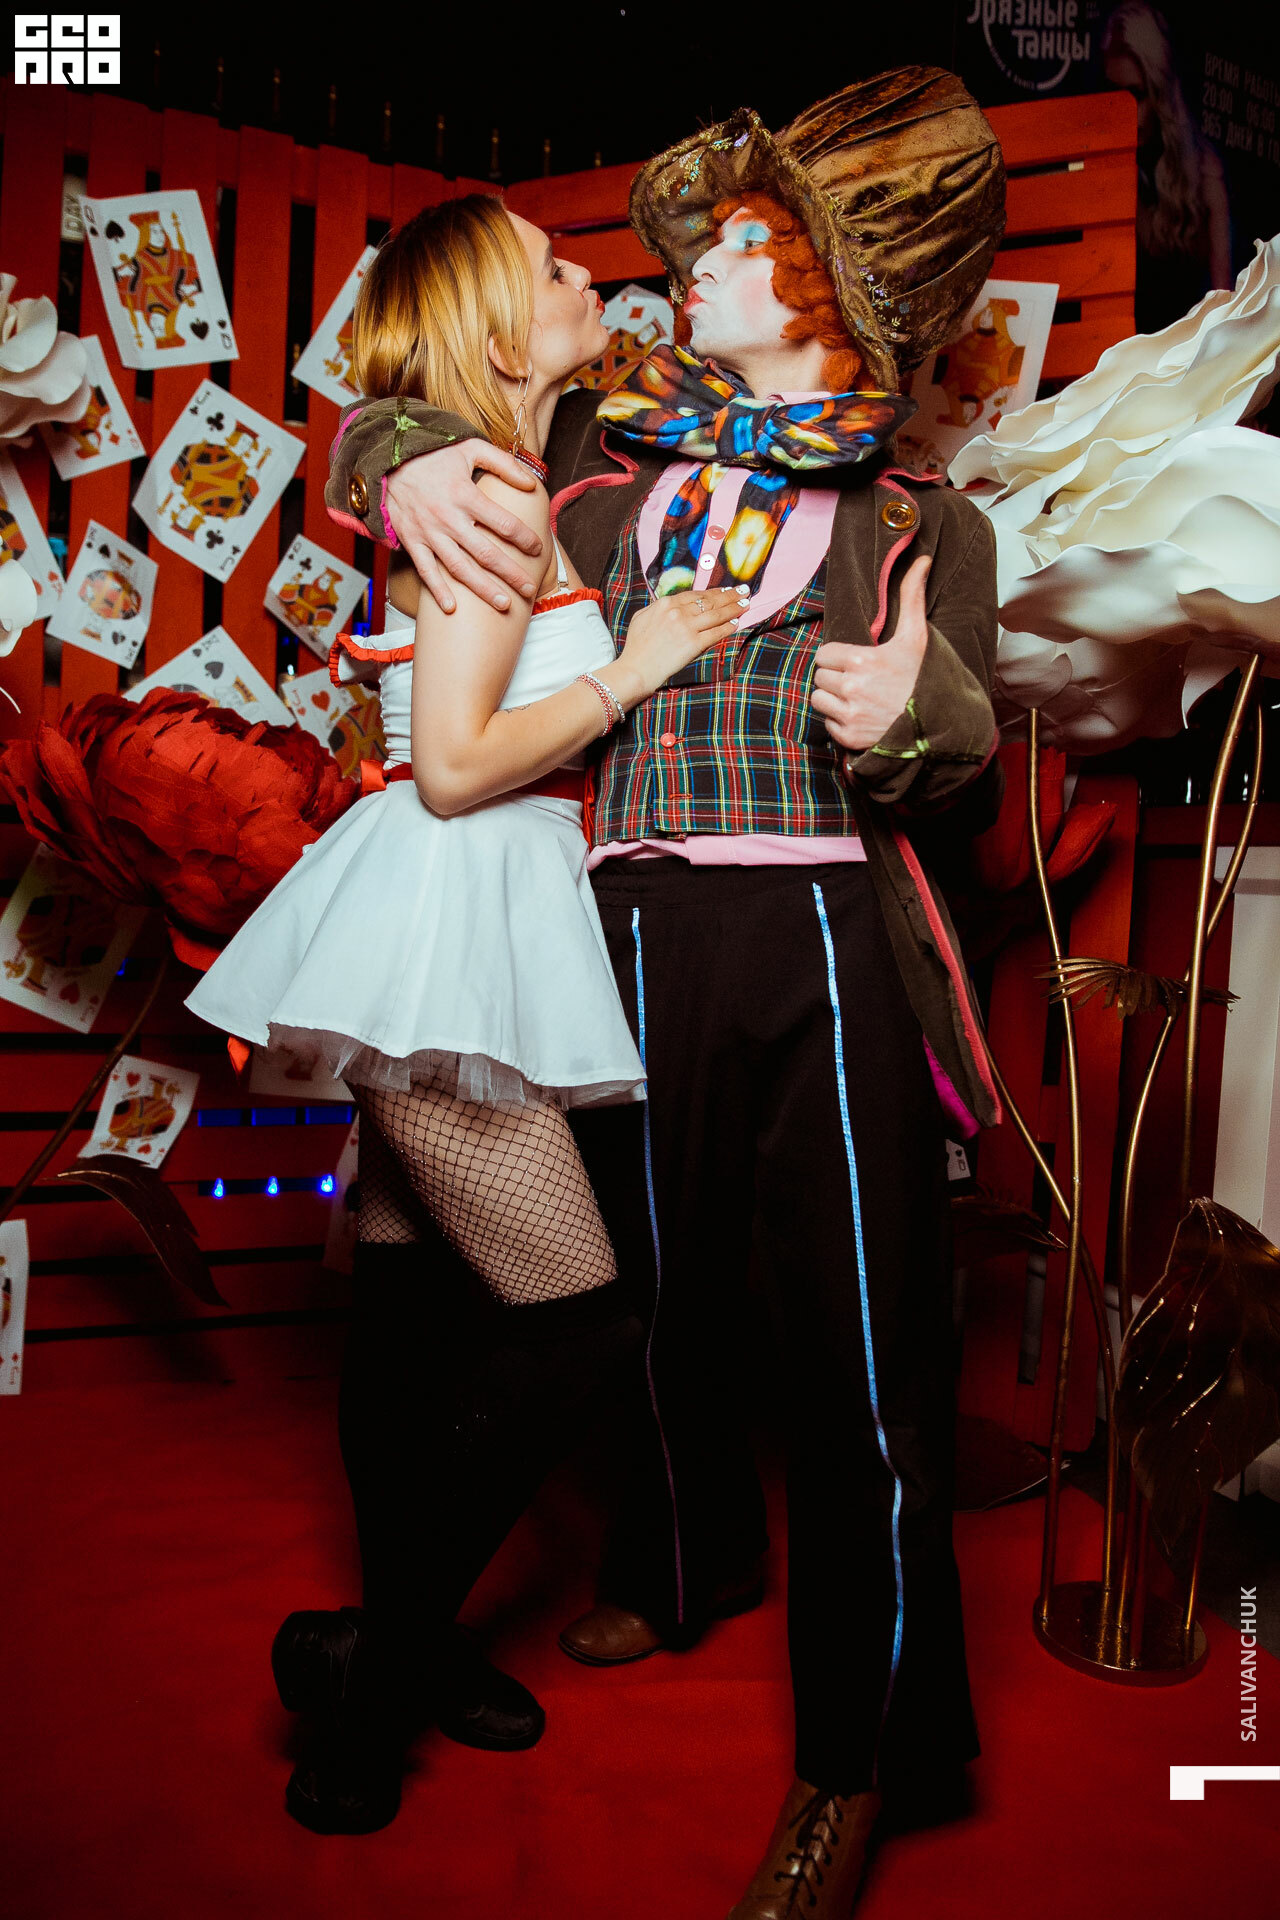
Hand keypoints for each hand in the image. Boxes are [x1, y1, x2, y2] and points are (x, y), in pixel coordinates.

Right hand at [384, 439, 544, 614]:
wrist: (387, 459)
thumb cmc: (433, 454)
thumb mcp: (470, 448)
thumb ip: (503, 463)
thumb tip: (532, 483)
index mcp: (465, 495)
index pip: (503, 523)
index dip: (524, 538)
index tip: (538, 549)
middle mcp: (448, 518)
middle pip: (486, 553)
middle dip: (510, 573)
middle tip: (528, 588)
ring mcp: (429, 532)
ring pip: (460, 568)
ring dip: (482, 588)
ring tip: (503, 604)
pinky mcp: (412, 541)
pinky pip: (426, 570)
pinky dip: (438, 590)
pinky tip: (452, 609)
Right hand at [616, 586, 747, 702]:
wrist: (635, 669)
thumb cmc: (635, 647)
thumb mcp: (642, 618)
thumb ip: (658, 608)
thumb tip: (671, 604)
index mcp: (665, 603)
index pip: (695, 594)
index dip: (713, 592)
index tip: (725, 590)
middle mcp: (678, 612)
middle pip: (710, 601)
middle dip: (730, 595)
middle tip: (744, 591)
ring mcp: (687, 627)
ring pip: (717, 614)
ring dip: (734, 608)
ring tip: (745, 604)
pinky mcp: (694, 644)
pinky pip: (716, 633)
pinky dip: (728, 627)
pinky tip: (737, 623)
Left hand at [810, 554, 930, 750]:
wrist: (941, 725)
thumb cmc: (926, 677)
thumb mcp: (918, 637)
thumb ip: (911, 596)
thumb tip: (920, 559)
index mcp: (861, 660)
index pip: (824, 654)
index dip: (838, 657)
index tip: (855, 661)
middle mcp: (851, 688)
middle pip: (820, 676)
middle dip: (835, 676)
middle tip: (858, 679)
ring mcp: (849, 715)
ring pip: (819, 699)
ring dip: (833, 698)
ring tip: (858, 697)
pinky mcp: (849, 738)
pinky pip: (828, 723)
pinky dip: (840, 721)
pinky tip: (862, 716)